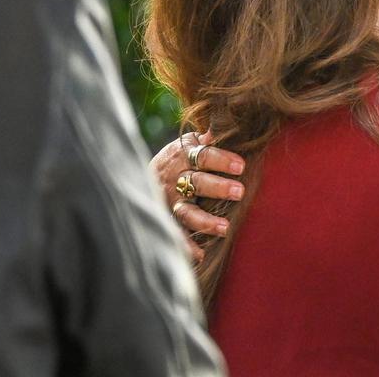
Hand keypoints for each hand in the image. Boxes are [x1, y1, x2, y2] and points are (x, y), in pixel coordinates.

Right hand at [151, 131, 246, 260]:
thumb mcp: (189, 143)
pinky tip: (200, 256)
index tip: (241, 166)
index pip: (203, 155)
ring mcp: (170, 200)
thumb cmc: (179, 157)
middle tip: (239, 192)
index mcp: (183, 155)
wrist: (137, 174)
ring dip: (205, 220)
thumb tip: (225, 124)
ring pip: (186, 211)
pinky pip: (176, 233)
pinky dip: (186, 245)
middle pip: (197, 182)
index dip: (221, 160)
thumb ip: (207, 137)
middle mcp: (175, 178)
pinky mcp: (166, 218)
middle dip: (218, 188)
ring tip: (225, 228)